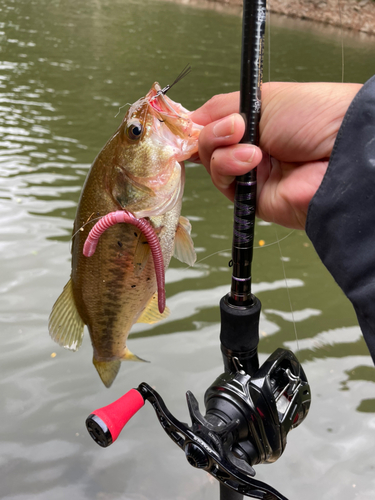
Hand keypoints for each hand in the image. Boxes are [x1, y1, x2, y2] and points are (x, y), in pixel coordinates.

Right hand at [190, 82, 361, 228]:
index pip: (216, 124)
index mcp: (257, 122)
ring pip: (212, 163)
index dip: (200, 123)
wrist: (339, 152)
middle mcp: (252, 148)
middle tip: (236, 127)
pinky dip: (229, 167)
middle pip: (209, 144)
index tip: (190, 120)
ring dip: (223, 149)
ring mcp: (252, 174)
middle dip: (214, 133)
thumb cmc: (313, 116)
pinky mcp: (251, 198)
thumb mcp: (264, 97)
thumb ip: (222, 107)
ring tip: (251, 144)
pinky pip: (223, 182)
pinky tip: (252, 159)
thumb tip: (190, 118)